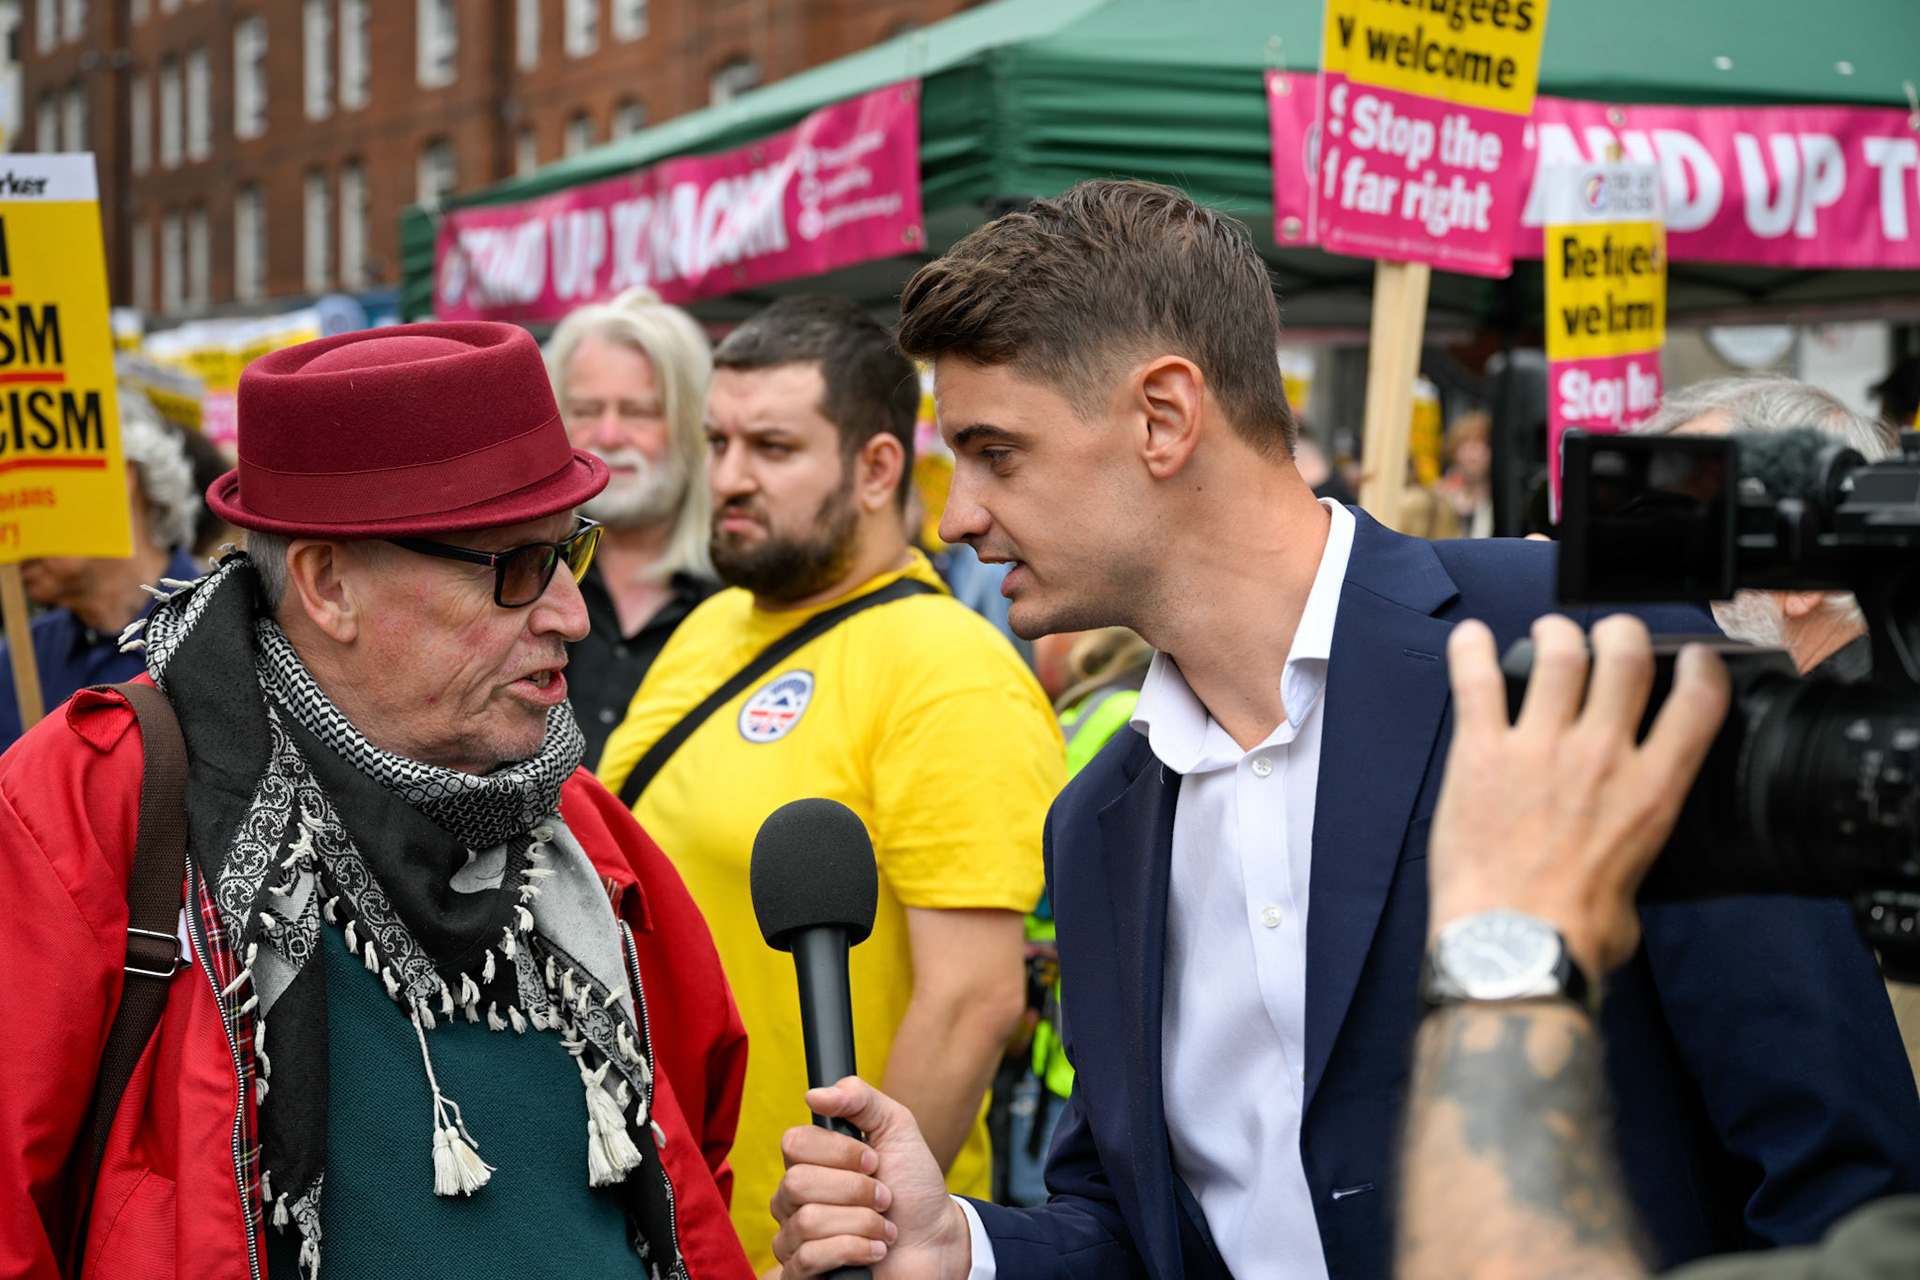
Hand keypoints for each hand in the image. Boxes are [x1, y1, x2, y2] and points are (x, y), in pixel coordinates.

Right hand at [770, 1077, 973, 1279]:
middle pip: (798, 1183)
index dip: (840, 1152)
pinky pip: (809, 1258)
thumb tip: (814, 1093)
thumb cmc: (914, 1186)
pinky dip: (855, 1250)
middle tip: (883, 1196)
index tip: (874, 1161)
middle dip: (857, 1190)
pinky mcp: (804, 1273)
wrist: (936, 1241)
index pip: (794, 1143)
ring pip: (808, 1221)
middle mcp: (794, 1198)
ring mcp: (795, 1237)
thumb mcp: (897, 1128)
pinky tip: (874, 1251)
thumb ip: (860, 1100)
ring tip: (884, 1227)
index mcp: (810, 1161)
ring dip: (863, 1223)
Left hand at [1429, 613, 1728, 978]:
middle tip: (1608, 636)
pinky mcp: (1481, 753)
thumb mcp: (1640, 886)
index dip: (1699, 665)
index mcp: (1651, 788)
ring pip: (1558, 653)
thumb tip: (1624, 864)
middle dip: (1620, 632)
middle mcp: (1601, 756)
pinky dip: (1470, 650)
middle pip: (1625, 655)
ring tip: (1550, 635)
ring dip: (1555, 634)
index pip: (1698, 699)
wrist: (1514, 946)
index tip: (1690, 656)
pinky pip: (1475, 680)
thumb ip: (1636, 853)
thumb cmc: (1573, 931)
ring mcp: (1539, 748)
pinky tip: (1470, 638)